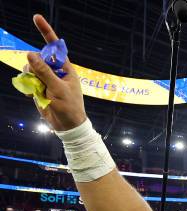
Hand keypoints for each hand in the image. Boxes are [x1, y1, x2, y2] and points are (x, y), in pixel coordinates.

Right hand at [25, 15, 86, 130]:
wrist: (67, 126)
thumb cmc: (69, 106)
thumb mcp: (57, 88)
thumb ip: (44, 71)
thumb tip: (31, 53)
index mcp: (65, 68)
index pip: (55, 47)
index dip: (46, 32)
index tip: (36, 17)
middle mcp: (55, 72)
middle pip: (37, 58)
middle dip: (34, 65)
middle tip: (40, 80)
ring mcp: (46, 79)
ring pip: (30, 69)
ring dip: (30, 78)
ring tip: (39, 91)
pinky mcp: (39, 88)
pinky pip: (27, 80)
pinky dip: (27, 86)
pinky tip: (32, 95)